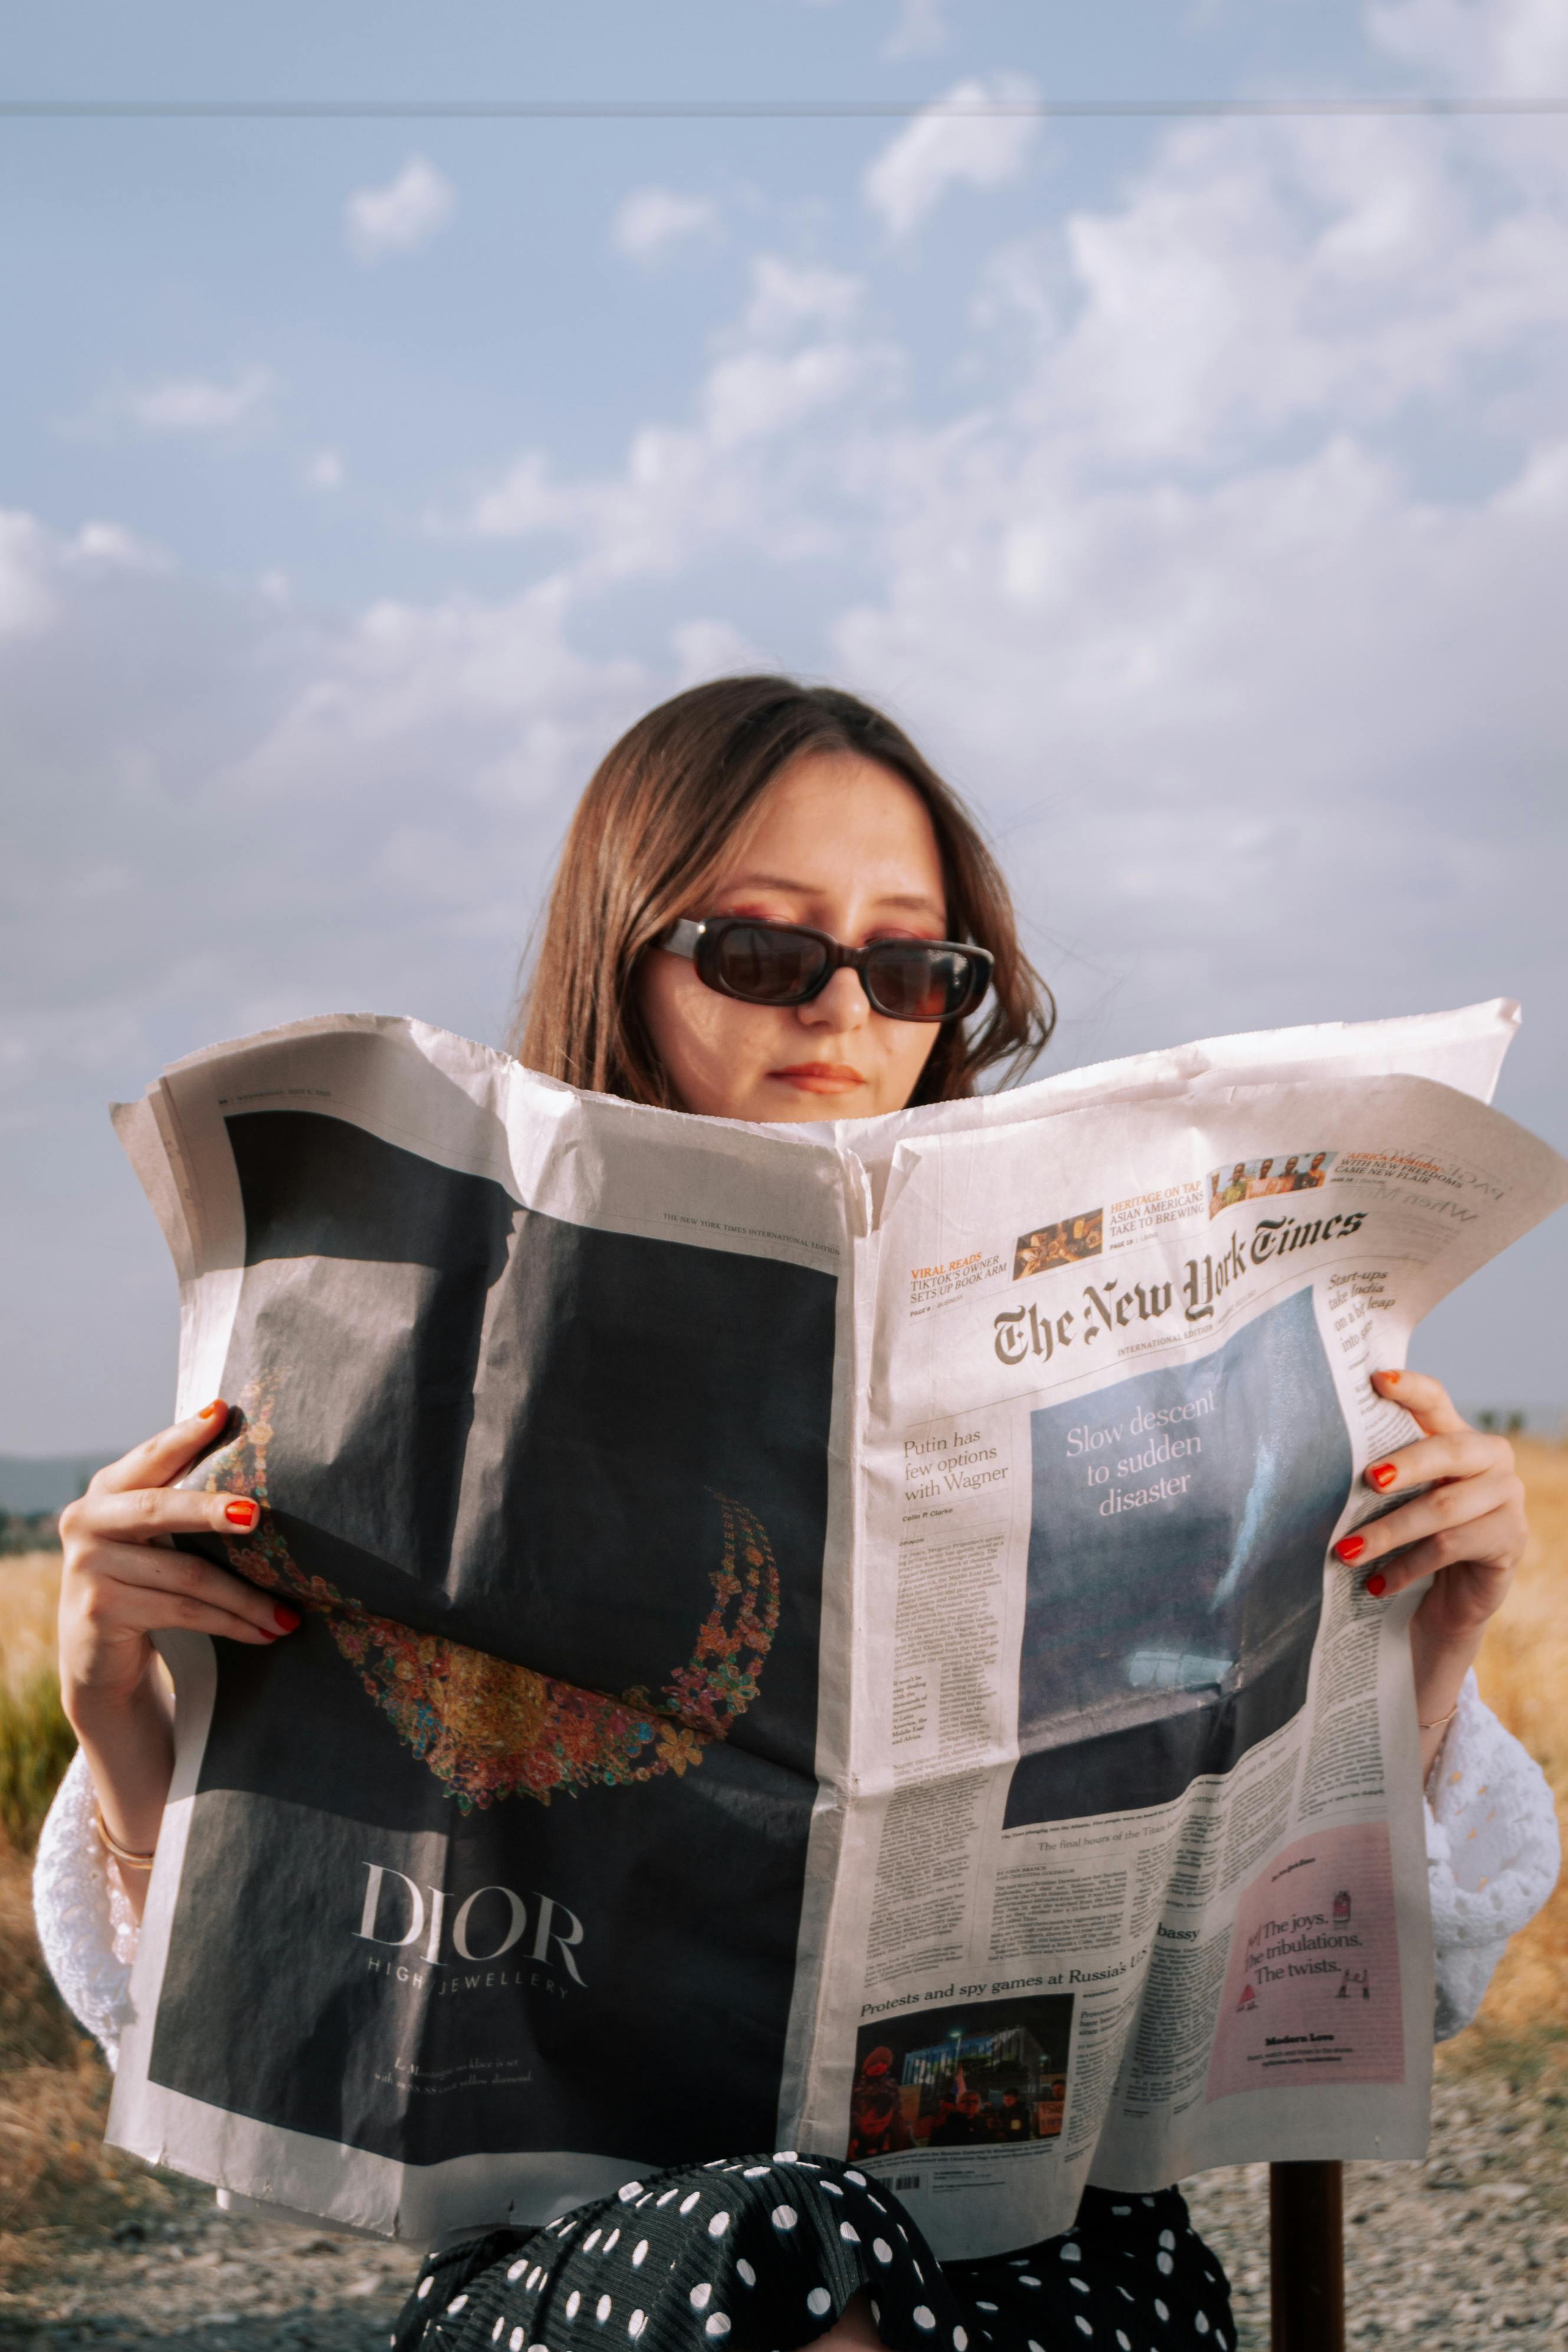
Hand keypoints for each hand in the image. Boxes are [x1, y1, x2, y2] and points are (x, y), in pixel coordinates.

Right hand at [58, 1401, 297, 1718]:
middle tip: (256, 1514)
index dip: (185, 1434)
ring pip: (187, 1575)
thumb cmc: (143, 1582)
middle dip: (211, 1510)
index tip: (222, 1411)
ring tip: (290, 1613)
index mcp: (108, 1489)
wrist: (97, 1657)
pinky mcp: (101, 1610)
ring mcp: (89, 1566)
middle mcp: (88, 1519)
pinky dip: (231, 1623)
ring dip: (246, 1598)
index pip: (152, 1456)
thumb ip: (184, 1502)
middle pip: (160, 1509)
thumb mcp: (155, 1538)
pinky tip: (265, 1633)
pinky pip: (183, 1611)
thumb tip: (260, 1484)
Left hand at [1334, 1369, 1525, 1771]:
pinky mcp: (1509, 1541)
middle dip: (1404, 1464)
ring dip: (1389, 1532)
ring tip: (1345, 1552)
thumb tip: (1310, 1458)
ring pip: (1443, 1507)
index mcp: (1460, 1436)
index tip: (1376, 1380)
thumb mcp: (1396, 1501)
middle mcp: (1491, 1460)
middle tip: (1368, 1480)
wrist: (1449, 1604)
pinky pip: (1452, 1547)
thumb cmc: (1412, 1540)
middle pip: (1447, 1450)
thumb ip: (1378, 1474)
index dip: (1411, 1388)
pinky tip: (1376, 1583)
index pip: (1437, 1401)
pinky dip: (1407, 1566)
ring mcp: (1507, 1500)